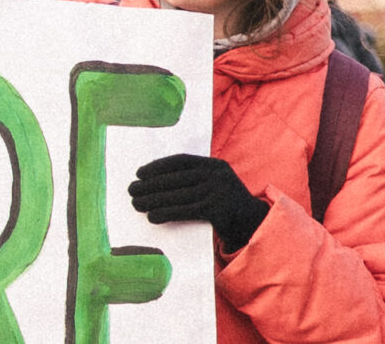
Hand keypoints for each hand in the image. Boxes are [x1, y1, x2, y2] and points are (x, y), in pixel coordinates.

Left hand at [129, 154, 268, 250]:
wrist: (253, 224)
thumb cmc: (224, 205)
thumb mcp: (214, 185)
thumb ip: (193, 180)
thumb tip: (153, 183)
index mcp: (215, 164)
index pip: (181, 161)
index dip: (158, 166)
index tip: (139, 173)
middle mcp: (217, 175)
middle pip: (176, 178)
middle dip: (150, 184)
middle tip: (131, 190)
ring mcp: (219, 191)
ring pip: (178, 195)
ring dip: (153, 200)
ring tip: (136, 204)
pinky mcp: (218, 210)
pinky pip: (185, 211)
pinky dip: (166, 213)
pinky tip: (152, 216)